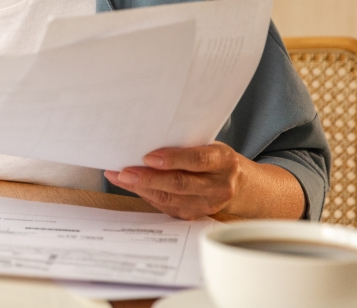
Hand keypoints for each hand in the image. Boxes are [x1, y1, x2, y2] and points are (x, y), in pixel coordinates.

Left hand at [104, 142, 244, 219]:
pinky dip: (144, 195)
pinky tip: (127, 185)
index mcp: (224, 161)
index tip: (149, 157)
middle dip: (149, 178)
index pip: (198, 160)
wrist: (238, 185)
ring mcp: (207, 204)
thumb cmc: (215, 159)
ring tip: (119, 177)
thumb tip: (146, 141)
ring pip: (169, 198)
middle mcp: (218, 186)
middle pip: (180, 184)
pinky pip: (165, 206)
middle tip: (125, 171)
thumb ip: (185, 146)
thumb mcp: (209, 145)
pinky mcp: (193, 215)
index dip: (173, 159)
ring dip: (140, 188)